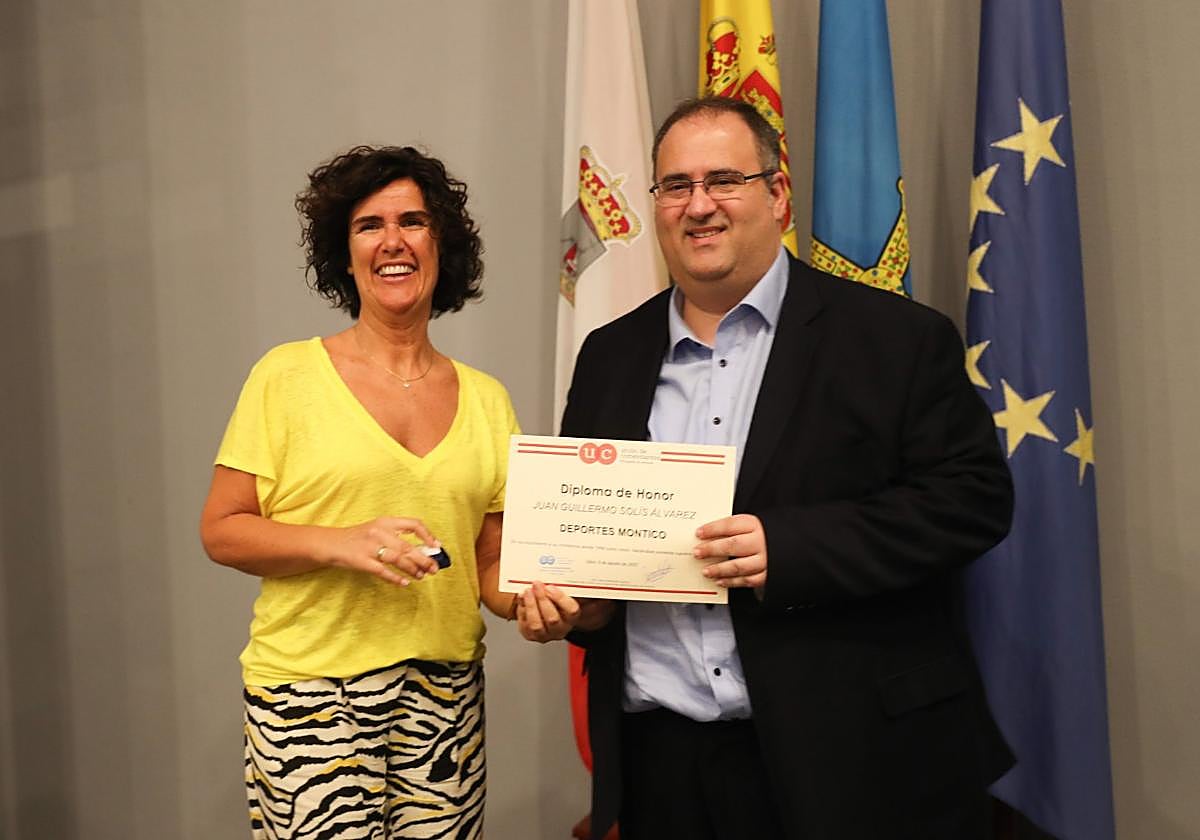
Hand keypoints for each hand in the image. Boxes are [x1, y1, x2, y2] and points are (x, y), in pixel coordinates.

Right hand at [322, 517, 440, 585]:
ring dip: (413, 569)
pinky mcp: (362, 561)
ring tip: (421, 576)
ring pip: (398, 559)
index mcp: (386, 522)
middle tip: (434, 569)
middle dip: (424, 560)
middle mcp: (380, 532)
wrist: (331, 543)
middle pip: (408, 547)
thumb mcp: (377, 529)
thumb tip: (422, 550)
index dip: (428, 535)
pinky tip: (405, 583)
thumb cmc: (358, 538)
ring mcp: (370, 547)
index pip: (414, 524)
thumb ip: (397, 536)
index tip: (436, 547)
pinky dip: (396, 578)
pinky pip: (383, 571)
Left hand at [516, 582, 614, 642]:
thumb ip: (569, 585)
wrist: (548, 616)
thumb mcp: (567, 592)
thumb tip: (569, 568)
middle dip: (543, 599)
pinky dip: (522, 609)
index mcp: (572, 618)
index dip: (560, 598)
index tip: (551, 586)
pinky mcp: (530, 635)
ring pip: (537, 625)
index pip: (571, 611)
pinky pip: (524, 624)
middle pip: (552, 618)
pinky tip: (522, 597)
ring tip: (527, 591)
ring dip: (530, 606)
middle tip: (537, 584)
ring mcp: (545, 634)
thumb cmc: (558, 601)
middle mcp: (560, 629)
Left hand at [694, 513, 767, 588]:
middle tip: (697, 552)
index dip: (712, 529)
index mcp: (754, 525)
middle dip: (712, 549)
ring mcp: (765, 559)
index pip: (730, 524)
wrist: (789, 546)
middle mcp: (760, 542)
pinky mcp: (767, 575)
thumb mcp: (750, 526)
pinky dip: (732, 582)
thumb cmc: (765, 535)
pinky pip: (747, 580)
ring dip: (719, 570)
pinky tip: (720, 581)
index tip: (699, 533)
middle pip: (733, 545)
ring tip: (706, 571)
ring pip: (738, 566)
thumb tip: (707, 536)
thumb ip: (732, 530)